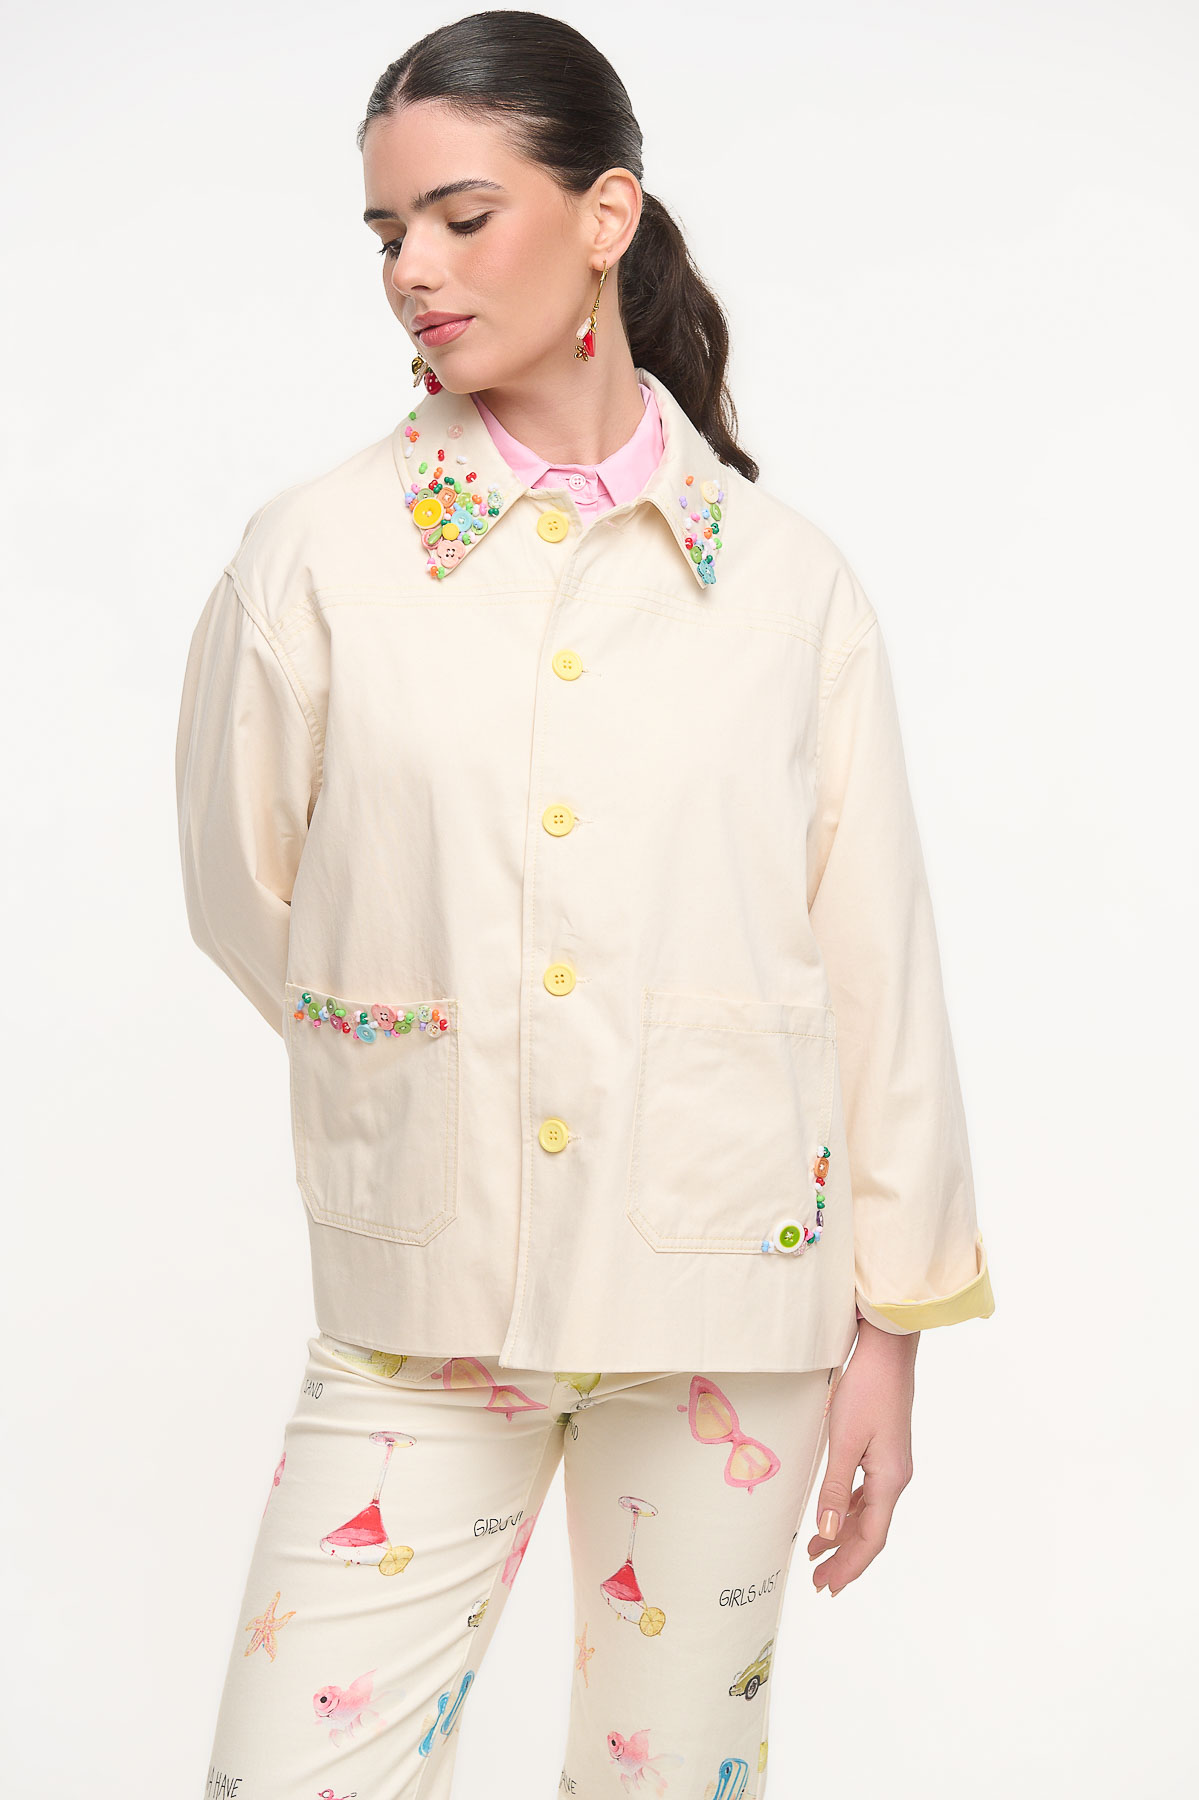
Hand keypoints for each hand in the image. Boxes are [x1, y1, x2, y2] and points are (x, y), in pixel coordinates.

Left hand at [807, 1319, 917, 1595]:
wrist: (887, 1352)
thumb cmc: (866, 1390)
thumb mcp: (843, 1440)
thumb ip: (834, 1488)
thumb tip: (827, 1531)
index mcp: (890, 1481)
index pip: (871, 1539)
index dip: (850, 1566)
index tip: (828, 1587)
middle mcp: (896, 1478)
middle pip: (871, 1531)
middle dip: (845, 1557)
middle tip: (818, 1580)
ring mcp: (892, 1465)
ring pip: (867, 1513)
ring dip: (843, 1534)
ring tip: (817, 1552)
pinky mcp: (884, 1451)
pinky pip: (866, 1493)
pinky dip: (847, 1510)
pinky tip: (832, 1515)